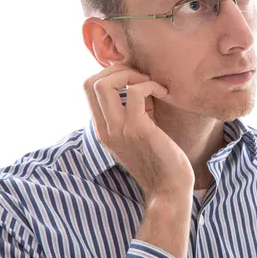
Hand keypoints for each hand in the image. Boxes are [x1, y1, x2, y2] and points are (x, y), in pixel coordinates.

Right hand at [84, 64, 194, 201]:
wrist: (169, 188)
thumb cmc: (159, 158)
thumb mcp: (137, 132)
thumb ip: (131, 110)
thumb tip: (136, 83)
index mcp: (103, 129)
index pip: (87, 90)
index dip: (108, 74)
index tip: (132, 78)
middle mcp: (105, 129)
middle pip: (90, 83)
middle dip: (116, 69)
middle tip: (141, 77)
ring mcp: (118, 129)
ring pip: (105, 84)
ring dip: (132, 75)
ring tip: (152, 84)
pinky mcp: (137, 129)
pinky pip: (135, 92)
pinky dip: (150, 85)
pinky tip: (164, 92)